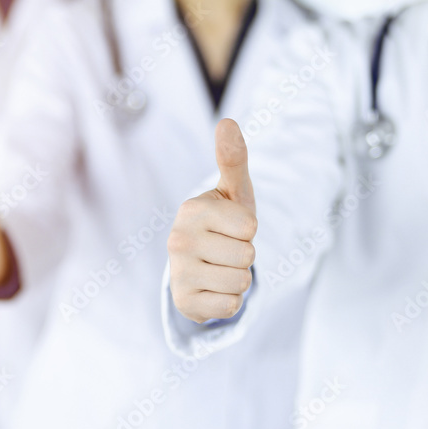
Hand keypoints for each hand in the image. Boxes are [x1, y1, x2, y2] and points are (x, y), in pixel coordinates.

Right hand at [168, 119, 256, 322]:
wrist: (200, 267)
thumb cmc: (224, 223)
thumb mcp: (233, 192)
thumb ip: (233, 159)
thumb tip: (227, 121)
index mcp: (191, 210)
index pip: (250, 227)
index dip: (249, 230)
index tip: (231, 229)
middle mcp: (177, 240)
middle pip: (247, 256)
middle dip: (244, 256)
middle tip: (226, 251)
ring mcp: (178, 273)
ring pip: (241, 282)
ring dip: (238, 279)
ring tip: (221, 269)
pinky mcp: (183, 303)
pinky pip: (230, 306)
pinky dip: (229, 301)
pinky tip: (214, 289)